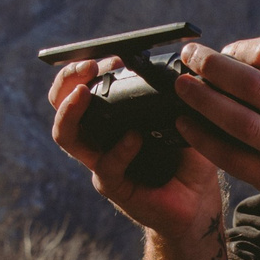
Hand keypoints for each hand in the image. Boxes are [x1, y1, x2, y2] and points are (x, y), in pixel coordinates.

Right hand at [48, 56, 220, 243]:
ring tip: (85, 93)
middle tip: (89, 66)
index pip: (80, 88)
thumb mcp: (186, 119)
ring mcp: (102, 162)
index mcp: (111, 119)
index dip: (86, 69)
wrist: (198, 201)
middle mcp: (99, 139)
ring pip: (66, 136)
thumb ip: (178, 96)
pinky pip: (106, 167)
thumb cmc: (189, 158)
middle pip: (61, 105)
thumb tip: (182, 66)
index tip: (112, 57)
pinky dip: (119, 150)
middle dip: (68, 81)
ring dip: (71, 111)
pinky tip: (134, 138)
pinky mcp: (115, 187)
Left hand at [170, 37, 259, 242]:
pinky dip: (204, 139)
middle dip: (210, 66)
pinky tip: (187, 126)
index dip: (239, 48)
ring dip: (201, 100)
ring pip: (237, 120)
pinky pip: (233, 157)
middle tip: (190, 57)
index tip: (226, 52)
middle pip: (249, 83)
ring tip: (182, 87)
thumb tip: (247, 61)